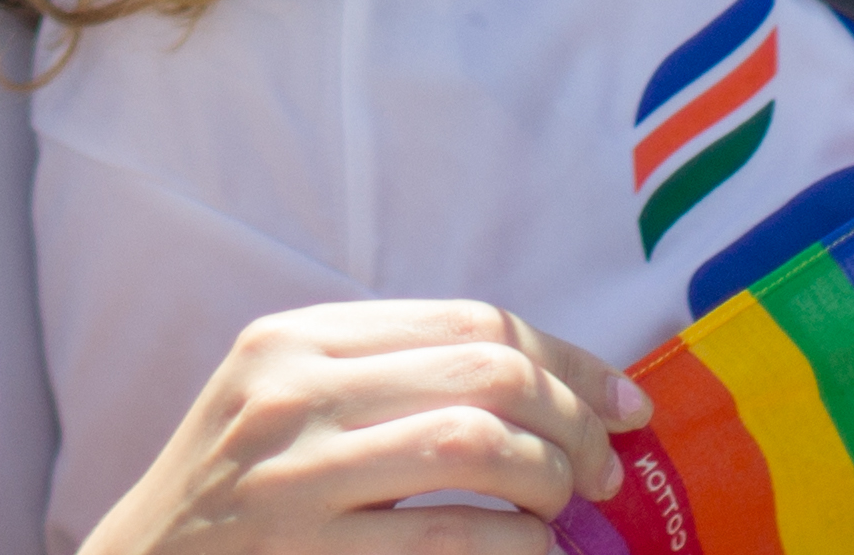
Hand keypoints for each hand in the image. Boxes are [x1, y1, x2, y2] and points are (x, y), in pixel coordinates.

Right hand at [82, 301, 640, 554]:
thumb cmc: (232, 496)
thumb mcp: (282, 405)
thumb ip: (382, 379)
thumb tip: (547, 388)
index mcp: (295, 339)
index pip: (469, 321)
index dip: (567, 359)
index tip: (620, 401)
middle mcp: (293, 392)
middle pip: (485, 373)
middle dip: (574, 421)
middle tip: (604, 469)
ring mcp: (297, 477)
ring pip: (476, 446)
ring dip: (552, 481)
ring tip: (567, 511)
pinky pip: (451, 540)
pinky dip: (518, 546)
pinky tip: (530, 552)